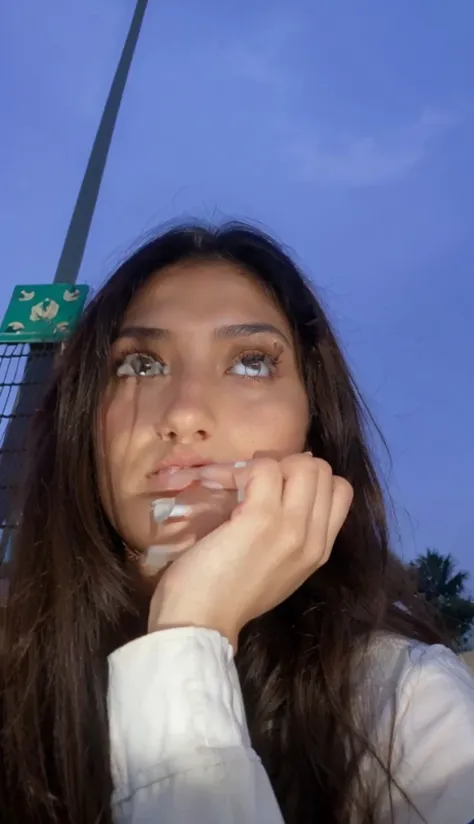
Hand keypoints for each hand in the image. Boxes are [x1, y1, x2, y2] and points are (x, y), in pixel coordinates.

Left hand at [147, 455, 352, 650]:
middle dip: (290, 465)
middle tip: (256, 482)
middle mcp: (313, 539)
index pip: (340, 490)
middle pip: (324, 471)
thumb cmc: (226, 596)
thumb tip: (281, 487)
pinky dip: (239, 469)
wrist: (199, 623)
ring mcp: (291, 528)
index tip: (278, 487)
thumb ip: (289, 536)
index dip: (309, 479)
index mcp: (319, 552)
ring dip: (268, 464)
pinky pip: (264, 469)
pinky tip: (219, 483)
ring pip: (303, 464)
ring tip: (239, 482)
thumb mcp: (276, 568)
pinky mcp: (261, 517)